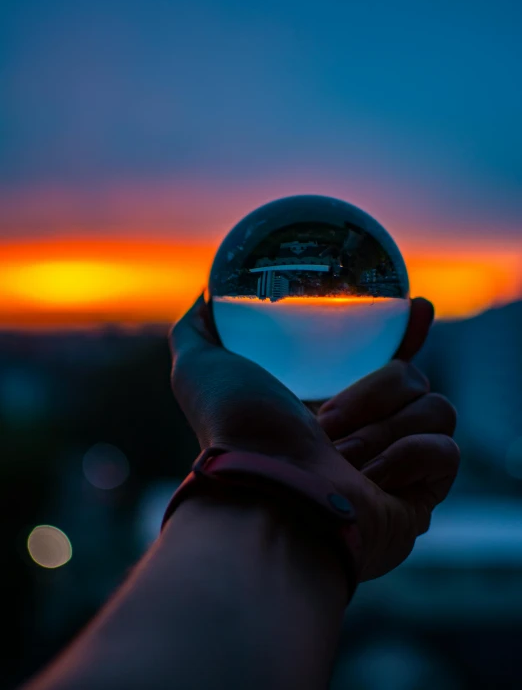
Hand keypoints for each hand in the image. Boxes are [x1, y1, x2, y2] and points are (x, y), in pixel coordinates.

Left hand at [169, 295, 458, 580]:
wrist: (266, 496)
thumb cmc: (234, 433)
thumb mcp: (202, 368)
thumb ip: (199, 330)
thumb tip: (208, 295)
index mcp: (332, 408)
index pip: (390, 359)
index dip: (409, 333)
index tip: (417, 307)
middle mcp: (368, 436)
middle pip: (414, 376)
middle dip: (370, 394)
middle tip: (325, 424)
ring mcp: (398, 468)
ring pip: (435, 408)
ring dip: (381, 430)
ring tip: (340, 458)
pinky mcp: (422, 498)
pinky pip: (446, 450)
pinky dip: (407, 457)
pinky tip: (371, 479)